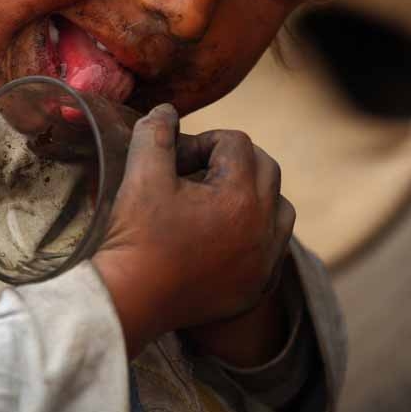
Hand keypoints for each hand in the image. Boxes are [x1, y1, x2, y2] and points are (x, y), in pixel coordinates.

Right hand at [91, 104, 294, 358]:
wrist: (129, 301)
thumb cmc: (135, 236)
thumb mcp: (141, 175)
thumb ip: (155, 134)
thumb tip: (166, 110)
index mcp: (240, 197)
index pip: (237, 143)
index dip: (203, 141)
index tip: (175, 160)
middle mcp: (264, 228)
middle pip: (267, 169)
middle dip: (234, 161)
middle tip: (196, 173)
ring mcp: (265, 261)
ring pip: (281, 209)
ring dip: (255, 195)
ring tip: (215, 202)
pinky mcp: (258, 286)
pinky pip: (275, 247)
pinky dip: (257, 233)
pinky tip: (224, 236)